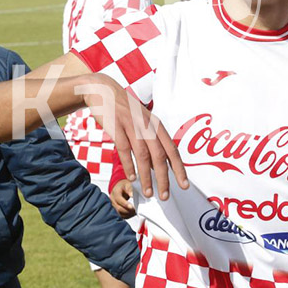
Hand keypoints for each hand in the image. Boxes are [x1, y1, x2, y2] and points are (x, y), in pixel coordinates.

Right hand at [81, 73, 187, 199]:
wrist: (103, 91)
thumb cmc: (125, 110)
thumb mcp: (143, 122)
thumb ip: (151, 142)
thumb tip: (156, 167)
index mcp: (156, 125)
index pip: (172, 150)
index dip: (179, 169)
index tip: (184, 185)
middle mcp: (147, 125)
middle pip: (159, 156)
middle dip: (164, 178)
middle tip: (165, 196)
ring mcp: (131, 126)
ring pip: (143, 155)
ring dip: (146, 177)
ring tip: (149, 192)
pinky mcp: (116, 127)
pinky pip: (124, 150)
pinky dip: (129, 165)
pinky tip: (132, 177)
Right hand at [110, 179, 135, 218]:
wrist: (120, 188)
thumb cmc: (124, 186)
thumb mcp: (128, 184)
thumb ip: (130, 189)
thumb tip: (132, 195)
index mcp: (115, 192)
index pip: (118, 199)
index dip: (125, 204)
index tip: (132, 207)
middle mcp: (112, 200)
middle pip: (118, 208)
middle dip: (128, 210)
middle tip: (136, 210)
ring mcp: (113, 206)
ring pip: (119, 213)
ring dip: (128, 214)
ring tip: (135, 212)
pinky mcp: (115, 210)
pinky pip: (120, 215)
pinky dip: (127, 216)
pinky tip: (132, 214)